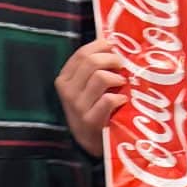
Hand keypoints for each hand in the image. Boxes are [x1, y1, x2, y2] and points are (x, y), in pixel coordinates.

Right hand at [56, 38, 126, 155]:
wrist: (90, 144)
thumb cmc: (92, 110)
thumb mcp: (85, 88)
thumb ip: (93, 69)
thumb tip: (112, 43)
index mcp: (64, 79)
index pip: (81, 53)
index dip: (101, 46)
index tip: (114, 46)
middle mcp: (67, 91)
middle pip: (91, 62)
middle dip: (112, 59)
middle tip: (123, 66)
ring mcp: (77, 107)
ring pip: (100, 77)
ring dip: (117, 78)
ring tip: (122, 84)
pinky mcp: (90, 121)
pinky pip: (108, 100)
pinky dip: (119, 97)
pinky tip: (122, 100)